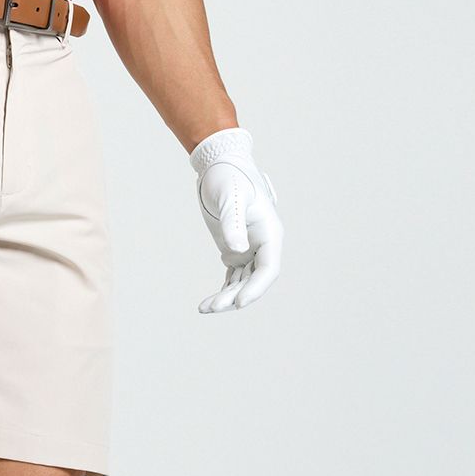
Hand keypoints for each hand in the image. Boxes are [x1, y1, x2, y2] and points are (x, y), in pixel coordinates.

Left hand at [189, 127, 281, 310]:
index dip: (256, 288)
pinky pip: (232, 276)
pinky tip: (208, 302)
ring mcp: (249, 249)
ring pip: (242, 282)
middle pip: (254, 280)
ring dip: (226, 296)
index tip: (239, 303)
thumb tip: (237, 250)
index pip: (268, 269)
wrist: (219, 167)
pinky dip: (222, 289)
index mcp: (270, 234)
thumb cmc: (228, 178)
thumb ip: (233, 223)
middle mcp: (263, 245)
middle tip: (213, 307)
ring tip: (205, 308)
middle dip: (235, 296)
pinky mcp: (234, 250)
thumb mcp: (230, 197)